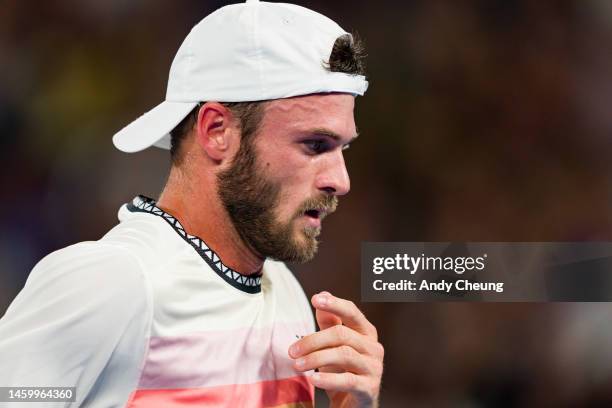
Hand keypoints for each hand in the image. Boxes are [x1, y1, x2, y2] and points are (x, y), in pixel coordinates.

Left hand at [289, 291, 383, 407]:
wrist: (354, 406)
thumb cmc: (344, 371)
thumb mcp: (334, 345)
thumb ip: (329, 322)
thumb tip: (322, 295)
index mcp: (366, 333)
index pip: (352, 312)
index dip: (335, 304)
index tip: (315, 299)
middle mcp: (373, 348)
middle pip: (342, 334)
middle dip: (313, 340)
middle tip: (292, 350)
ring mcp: (374, 368)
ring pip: (343, 355)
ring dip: (315, 358)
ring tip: (297, 364)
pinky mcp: (369, 388)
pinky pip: (348, 380)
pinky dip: (328, 379)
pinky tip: (313, 379)